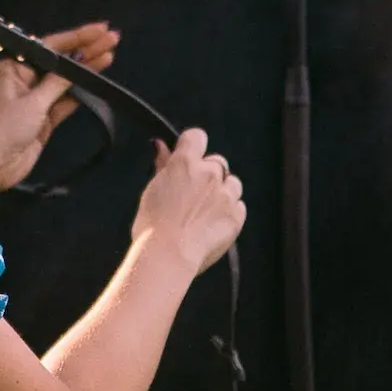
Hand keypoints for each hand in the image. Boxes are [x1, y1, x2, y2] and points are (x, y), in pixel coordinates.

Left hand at [0, 22, 119, 190]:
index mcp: (15, 67)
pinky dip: (81, 92)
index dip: (77, 37)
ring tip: (111, 55)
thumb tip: (76, 64)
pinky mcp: (44, 117)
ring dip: (88, 70)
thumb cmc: (5, 129)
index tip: (99, 29)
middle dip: (87, 49)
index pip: (50, 46)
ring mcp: (36, 98)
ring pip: (66, 80)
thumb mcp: (33, 103)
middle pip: (61, 60)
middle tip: (113, 38)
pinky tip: (98, 81)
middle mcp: (25, 78)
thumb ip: (57, 83)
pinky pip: (66, 100)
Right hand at [131, 129, 245, 274]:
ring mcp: (225, 195)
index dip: (192, 145)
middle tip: (194, 193)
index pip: (197, 136)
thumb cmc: (153, 223)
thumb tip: (160, 144)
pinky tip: (213, 222)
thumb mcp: (153, 188)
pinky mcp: (236, 216)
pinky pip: (239, 205)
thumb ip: (162, 164)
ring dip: (223, 190)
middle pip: (217, 162)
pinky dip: (230, 211)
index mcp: (185, 162)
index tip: (188, 157)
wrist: (168, 254)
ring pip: (232, 183)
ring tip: (206, 209)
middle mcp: (209, 174)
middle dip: (208, 173)